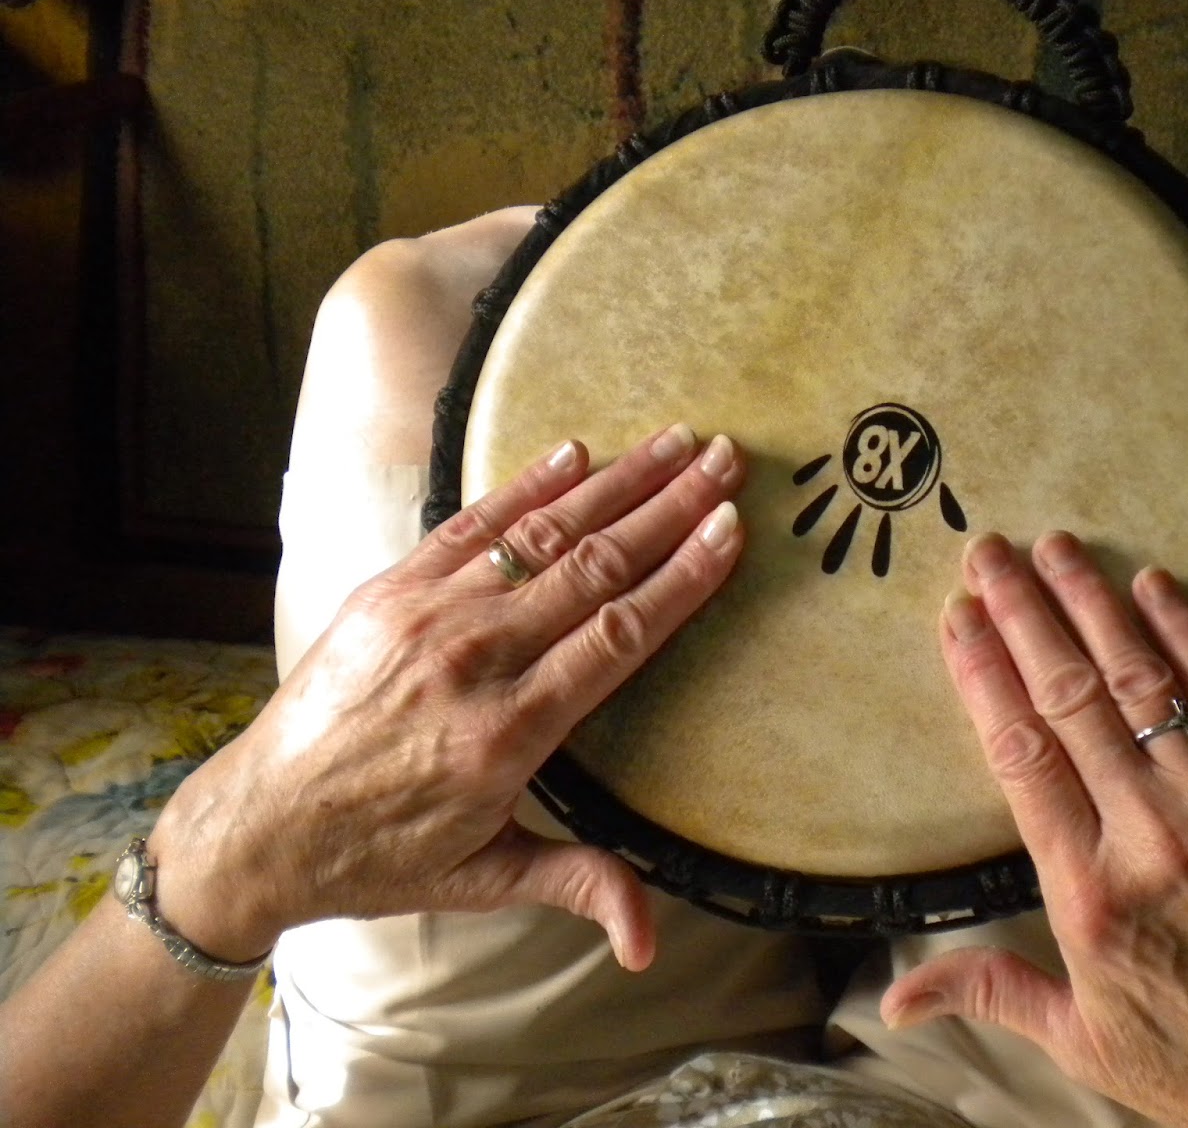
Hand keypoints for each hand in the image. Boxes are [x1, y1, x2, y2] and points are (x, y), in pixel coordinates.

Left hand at [146, 425, 746, 971]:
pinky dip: (526, 486)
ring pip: (539, 536)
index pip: (619, 635)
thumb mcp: (483, 881)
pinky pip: (470, 526)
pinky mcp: (387, 591)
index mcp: (508, 735)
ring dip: (615, 484)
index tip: (729, 531)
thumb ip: (577, 886)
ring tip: (675, 442)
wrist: (258, 825)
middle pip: (592, 569)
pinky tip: (576, 453)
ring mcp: (426, 617)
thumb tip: (648, 945)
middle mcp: (472, 662)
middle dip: (668, 510)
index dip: (682, 578)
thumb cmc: (379, 857)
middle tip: (725, 462)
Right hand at [881, 533, 1187, 1127]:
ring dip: (1095, 607)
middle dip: (1025, 615)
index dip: (983, 673)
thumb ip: (988, 992)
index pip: (1019, 753)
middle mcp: (1152, 841)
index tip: (958, 618)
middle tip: (990, 553)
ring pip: (1146, 685)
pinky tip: (1154, 586)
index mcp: (1088, 896)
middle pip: (1072, 700)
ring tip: (1057, 548)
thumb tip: (891, 1000)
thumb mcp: (1081, 1042)